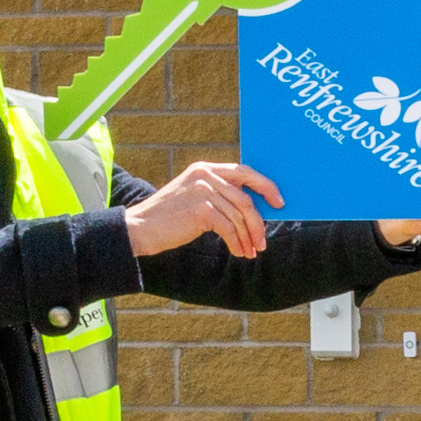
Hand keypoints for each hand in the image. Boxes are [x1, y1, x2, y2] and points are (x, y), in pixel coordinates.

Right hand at [126, 160, 282, 259]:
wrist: (141, 228)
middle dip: (258, 222)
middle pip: (246, 198)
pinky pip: (229, 228)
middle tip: (262, 241)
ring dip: (248, 238)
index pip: (244, 172)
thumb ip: (219, 194)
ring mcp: (202, 191)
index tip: (279, 202)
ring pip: (239, 216)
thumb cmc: (170, 217)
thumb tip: (251, 209)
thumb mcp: (194, 196)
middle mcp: (205, 175)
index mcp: (205, 168)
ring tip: (250, 252)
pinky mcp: (200, 210)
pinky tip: (238, 252)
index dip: (265, 186)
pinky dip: (236, 243)